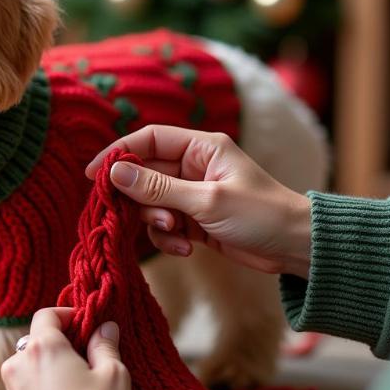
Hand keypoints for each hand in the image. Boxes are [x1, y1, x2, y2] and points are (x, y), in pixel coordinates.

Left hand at [1, 308, 135, 389]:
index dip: (64, 316)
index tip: (80, 323)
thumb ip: (105, 346)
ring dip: (43, 377)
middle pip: (33, 346)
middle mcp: (17, 369)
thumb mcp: (114, 375)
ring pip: (25, 376)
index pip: (46, 316)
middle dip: (54, 349)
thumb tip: (105, 328)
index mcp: (42, 349)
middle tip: (81, 361)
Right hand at [86, 125, 311, 277]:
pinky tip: (187, 249)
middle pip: (145, 175)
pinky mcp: (195, 220)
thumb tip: (115, 173)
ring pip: (152, 204)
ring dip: (157, 222)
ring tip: (178, 233)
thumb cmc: (262, 214)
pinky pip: (165, 225)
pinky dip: (169, 238)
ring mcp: (192, 194)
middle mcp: (193, 166)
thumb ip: (159, 188)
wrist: (296, 248)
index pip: (148, 140)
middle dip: (142, 200)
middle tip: (147, 218)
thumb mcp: (207, 200)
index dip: (118, 154)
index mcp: (201, 147)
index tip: (93, 175)